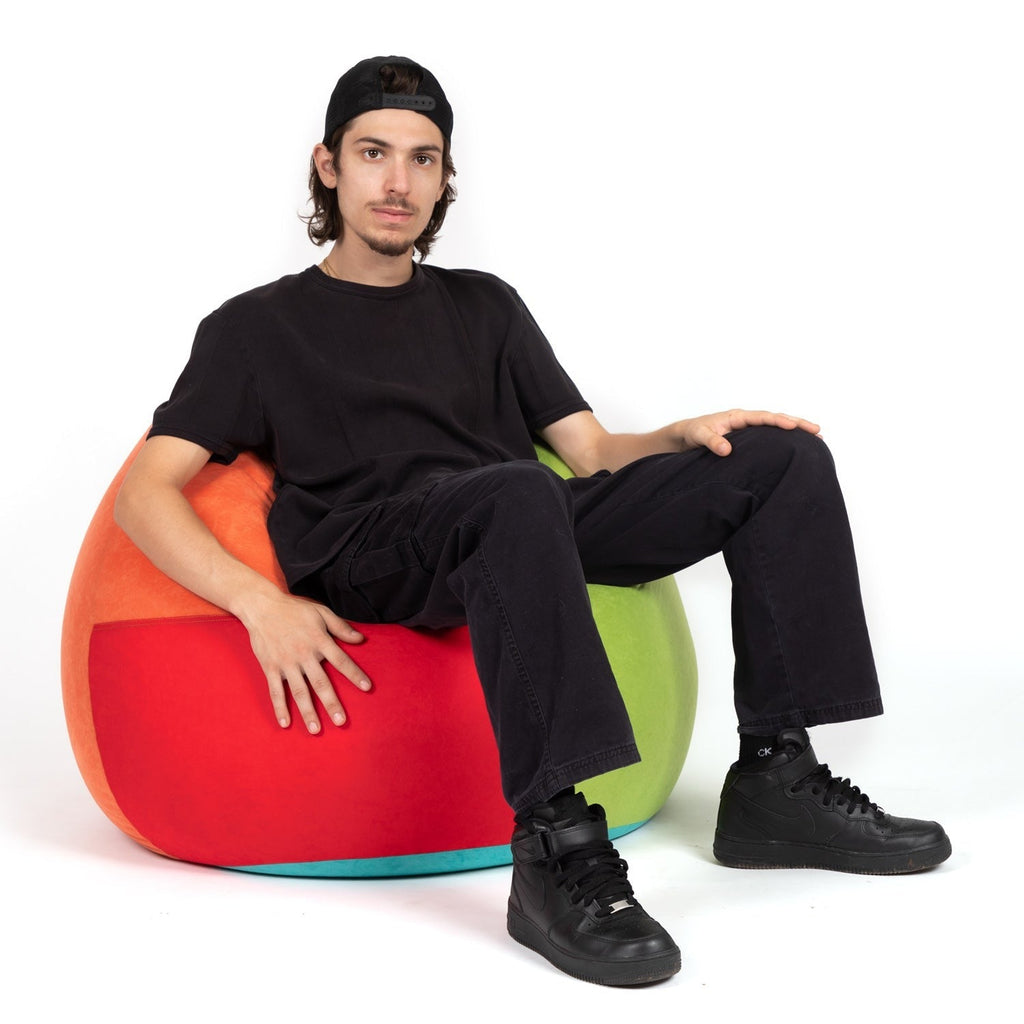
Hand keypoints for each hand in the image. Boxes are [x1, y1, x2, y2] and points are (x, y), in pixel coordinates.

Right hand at [239, 590, 371, 733]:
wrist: (262, 606)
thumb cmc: (294, 609)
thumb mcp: (321, 612)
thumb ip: (340, 627)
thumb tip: (360, 638)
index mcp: (319, 641)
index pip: (341, 661)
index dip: (355, 674)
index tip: (367, 688)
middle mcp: (304, 654)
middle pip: (321, 683)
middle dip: (332, 703)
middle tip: (341, 721)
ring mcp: (286, 663)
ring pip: (299, 692)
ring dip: (308, 711)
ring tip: (316, 730)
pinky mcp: (270, 668)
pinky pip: (276, 691)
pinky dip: (280, 707)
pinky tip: (285, 723)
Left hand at [675, 409, 820, 456]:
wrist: (688, 434)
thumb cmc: (693, 432)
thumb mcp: (699, 436)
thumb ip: (711, 441)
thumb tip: (727, 451)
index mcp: (737, 417)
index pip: (761, 417)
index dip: (777, 421)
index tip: (792, 426)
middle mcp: (747, 419)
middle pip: (776, 418)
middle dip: (797, 423)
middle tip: (817, 430)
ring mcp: (750, 427)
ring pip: (777, 426)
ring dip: (796, 429)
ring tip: (817, 436)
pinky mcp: (750, 437)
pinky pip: (772, 435)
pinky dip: (786, 437)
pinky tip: (799, 444)